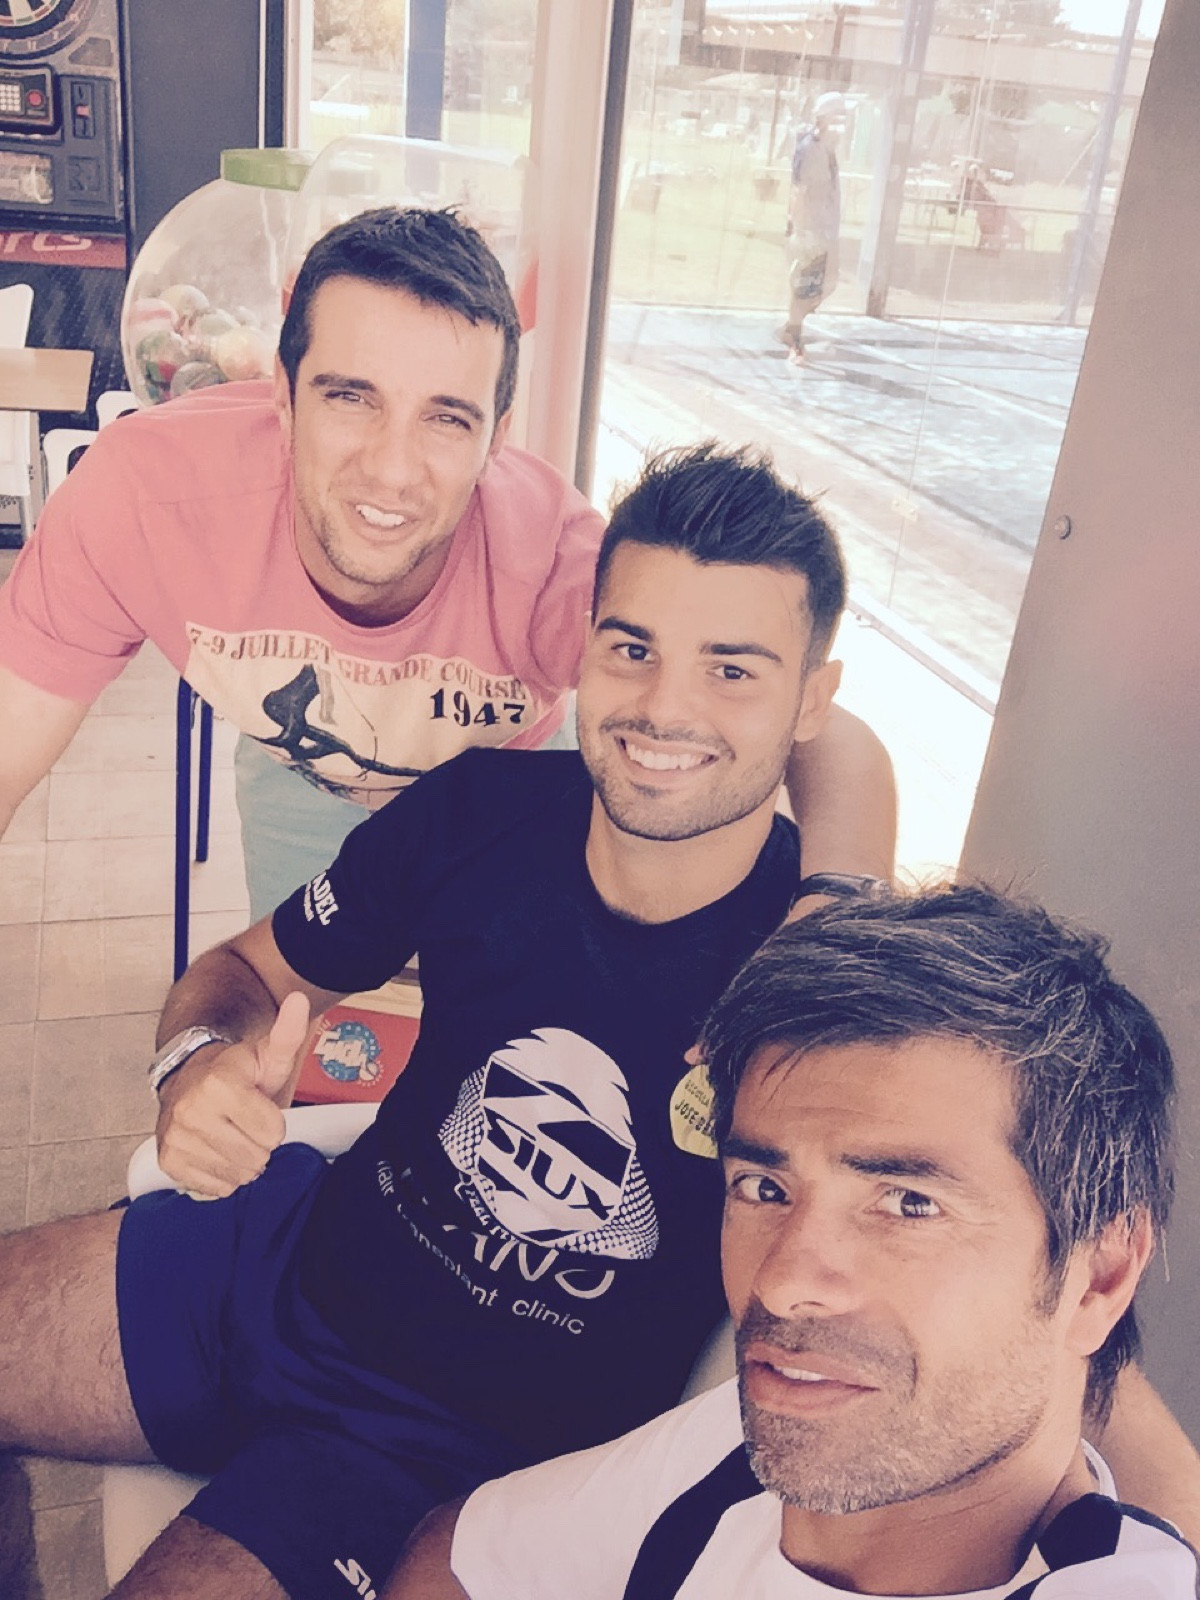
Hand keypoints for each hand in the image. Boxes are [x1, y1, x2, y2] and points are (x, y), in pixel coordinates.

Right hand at [155, 992, 310, 1197]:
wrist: (189, 1080)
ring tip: (232, 1135)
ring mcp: (177, 1137)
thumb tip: (300, 999)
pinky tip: (216, 1150)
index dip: (273, 1122)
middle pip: (257, 1158)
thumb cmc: (238, 1073)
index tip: (259, 1106)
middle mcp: (191, 1110)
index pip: (274, 1133)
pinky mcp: (168, 1160)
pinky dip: (222, 1175)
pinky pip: (215, 1187)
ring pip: (238, 1176)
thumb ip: (288, 1032)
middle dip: (259, 1144)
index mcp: (220, 1083)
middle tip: (246, 1123)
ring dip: (242, 1161)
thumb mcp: (268, 1053)